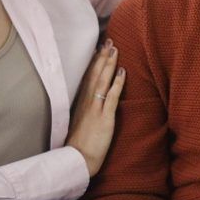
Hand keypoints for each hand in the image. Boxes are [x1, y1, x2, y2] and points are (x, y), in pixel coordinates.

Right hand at [66, 39, 124, 176]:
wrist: (77, 160)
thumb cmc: (79, 147)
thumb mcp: (80, 125)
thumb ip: (84, 113)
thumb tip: (89, 106)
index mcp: (80, 104)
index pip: (87, 78)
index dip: (93, 63)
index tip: (97, 49)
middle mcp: (86, 102)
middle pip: (94, 74)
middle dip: (101, 57)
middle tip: (108, 40)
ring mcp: (95, 109)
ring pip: (102, 81)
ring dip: (108, 63)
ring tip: (115, 48)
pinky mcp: (104, 117)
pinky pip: (111, 96)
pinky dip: (117, 83)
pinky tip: (122, 71)